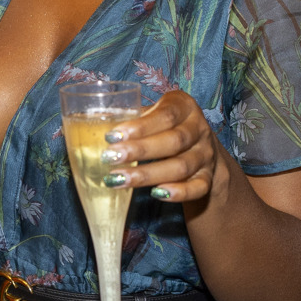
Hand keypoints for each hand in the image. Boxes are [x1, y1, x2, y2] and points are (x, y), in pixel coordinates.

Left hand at [100, 90, 232, 203]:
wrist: (199, 147)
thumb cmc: (165, 126)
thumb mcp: (154, 114)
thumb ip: (132, 117)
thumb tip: (92, 121)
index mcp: (185, 106)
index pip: (165, 115)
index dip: (139, 127)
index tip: (112, 136)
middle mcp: (199, 129)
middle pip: (173, 141)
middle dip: (139, 151)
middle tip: (109, 158)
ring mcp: (206, 155)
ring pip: (181, 167)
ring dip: (148, 175)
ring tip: (118, 179)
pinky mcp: (208, 178)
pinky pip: (197, 188)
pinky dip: (179, 192)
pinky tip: (155, 194)